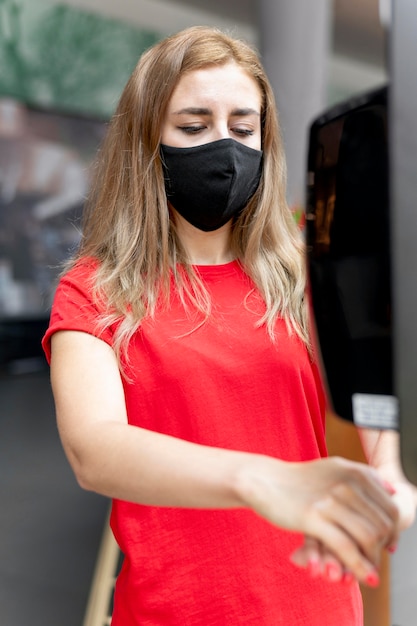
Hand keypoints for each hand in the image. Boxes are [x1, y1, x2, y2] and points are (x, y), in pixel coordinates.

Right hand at [237, 455, 399, 585]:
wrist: (265, 480)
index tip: (387, 545)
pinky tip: (364, 577)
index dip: (393, 531)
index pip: (390, 508)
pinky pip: (345, 547)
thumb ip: (363, 477)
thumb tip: (393, 491)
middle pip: (382, 524)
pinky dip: (359, 566)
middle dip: (383, 547)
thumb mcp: (334, 469)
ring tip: (369, 572)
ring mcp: (330, 500)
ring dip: (372, 560)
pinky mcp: (313, 517)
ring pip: (368, 537)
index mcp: (355, 472)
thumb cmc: (300, 479)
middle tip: (374, 560)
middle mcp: (347, 483)